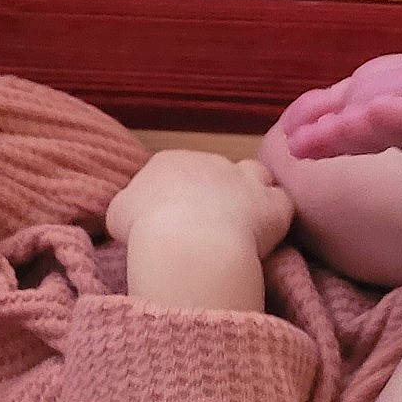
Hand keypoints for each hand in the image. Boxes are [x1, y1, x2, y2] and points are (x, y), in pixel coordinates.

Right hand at [106, 150, 292, 257]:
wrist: (185, 241)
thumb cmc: (145, 227)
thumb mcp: (119, 214)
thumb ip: (128, 206)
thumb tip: (132, 212)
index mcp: (169, 162)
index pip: (176, 169)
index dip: (177, 193)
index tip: (174, 219)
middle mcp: (208, 161)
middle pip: (214, 171)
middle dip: (213, 192)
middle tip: (206, 226)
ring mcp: (243, 179)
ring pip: (254, 173)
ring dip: (250, 191)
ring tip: (243, 219)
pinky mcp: (271, 203)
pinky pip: (282, 202)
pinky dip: (277, 215)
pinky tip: (269, 232)